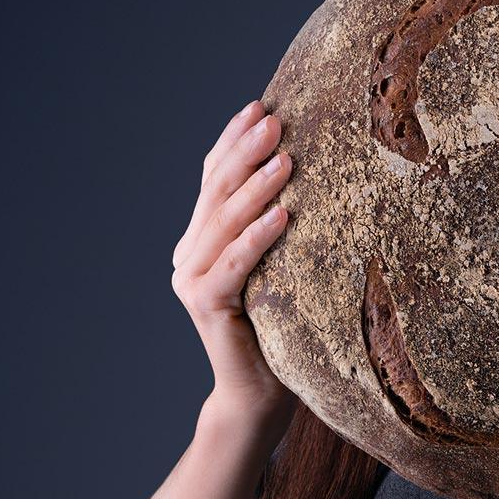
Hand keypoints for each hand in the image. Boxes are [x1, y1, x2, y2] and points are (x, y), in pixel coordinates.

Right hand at [170, 98, 298, 441]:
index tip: (260, 104)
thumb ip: (276, 223)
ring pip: (224, 222)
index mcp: (201, 237)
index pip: (213, 176)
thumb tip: (311, 165)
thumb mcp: (283, 263)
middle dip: (246, 150)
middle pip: (217, 190)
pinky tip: (283, 214)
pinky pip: (234, 264)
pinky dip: (257, 237)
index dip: (234, 139)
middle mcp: (187, 253)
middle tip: (275, 119)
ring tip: (287, 157)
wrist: (262, 394)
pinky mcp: (205, 306)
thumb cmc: (284, 324)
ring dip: (256, 186)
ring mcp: (190, 280)